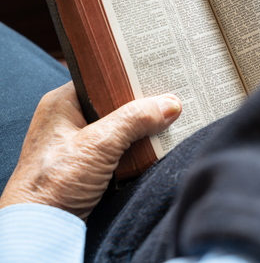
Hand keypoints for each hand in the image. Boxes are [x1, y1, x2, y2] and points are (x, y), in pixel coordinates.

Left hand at [0, 82, 181, 220]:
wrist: (42, 229)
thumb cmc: (53, 183)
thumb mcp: (98, 143)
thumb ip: (135, 119)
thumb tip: (170, 104)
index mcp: (63, 103)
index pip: (104, 79)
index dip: (132, 76)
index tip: (162, 74)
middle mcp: (72, 120)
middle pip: (118, 104)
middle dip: (144, 105)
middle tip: (174, 98)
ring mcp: (82, 144)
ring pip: (124, 128)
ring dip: (145, 130)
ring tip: (173, 120)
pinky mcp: (93, 166)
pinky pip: (124, 149)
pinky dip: (141, 150)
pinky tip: (160, 146)